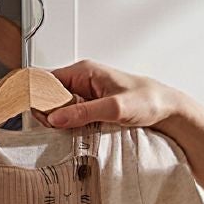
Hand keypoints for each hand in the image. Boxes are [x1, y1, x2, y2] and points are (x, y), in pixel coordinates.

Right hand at [45, 60, 185, 132]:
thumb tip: (55, 118)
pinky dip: (70, 124)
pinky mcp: (93, 106)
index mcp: (83, 71)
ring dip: (58, 119)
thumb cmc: (149, 101)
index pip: (44, 79)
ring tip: (67, 131)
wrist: (169, 109)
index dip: (35, 96)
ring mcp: (86, 93)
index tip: (34, 114)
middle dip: (46, 111)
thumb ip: (84, 112)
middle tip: (54, 128)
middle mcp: (82, 79)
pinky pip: (72, 114)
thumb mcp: (116, 108)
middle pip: (48, 94)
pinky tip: (76, 133)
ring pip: (59, 106)